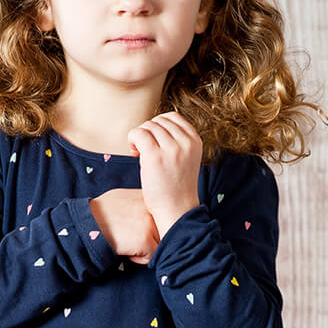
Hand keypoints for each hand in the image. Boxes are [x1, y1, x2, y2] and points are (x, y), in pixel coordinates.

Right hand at [88, 188, 159, 264]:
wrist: (86, 222)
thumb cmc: (100, 213)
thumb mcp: (123, 199)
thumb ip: (140, 205)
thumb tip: (149, 212)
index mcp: (149, 197)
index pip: (163, 218)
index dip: (152, 228)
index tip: (139, 231)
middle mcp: (152, 208)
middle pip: (163, 232)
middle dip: (150, 239)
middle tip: (131, 237)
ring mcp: (150, 223)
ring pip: (159, 245)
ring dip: (145, 248)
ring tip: (127, 242)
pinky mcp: (144, 239)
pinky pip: (151, 256)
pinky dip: (137, 258)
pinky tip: (125, 249)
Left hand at [126, 112, 201, 236]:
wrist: (177, 210)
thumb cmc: (177, 188)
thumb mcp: (185, 159)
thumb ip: (177, 141)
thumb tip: (153, 126)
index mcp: (195, 140)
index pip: (172, 117)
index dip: (158, 126)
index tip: (155, 142)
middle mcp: (185, 142)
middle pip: (158, 121)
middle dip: (148, 132)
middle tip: (145, 151)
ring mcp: (171, 148)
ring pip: (147, 126)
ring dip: (139, 137)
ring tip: (140, 154)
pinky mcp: (155, 156)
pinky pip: (138, 133)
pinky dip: (132, 139)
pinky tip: (134, 153)